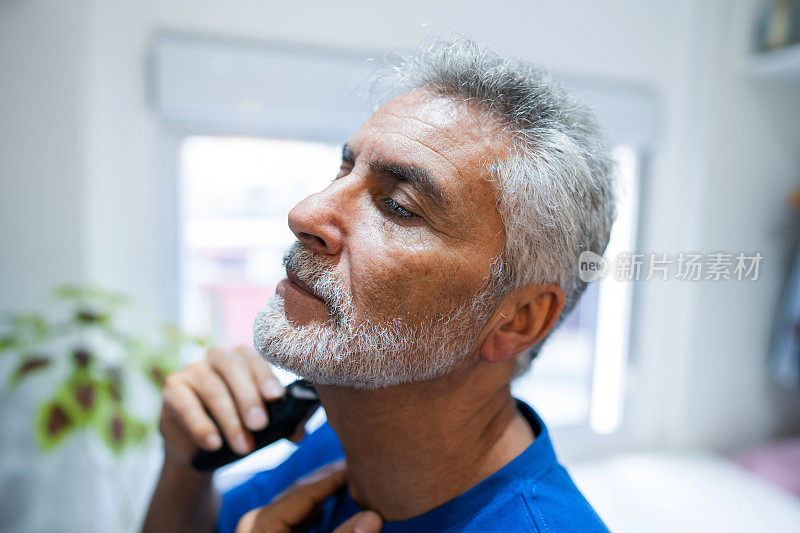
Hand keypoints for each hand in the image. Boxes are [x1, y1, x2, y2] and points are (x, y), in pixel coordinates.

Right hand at [159, 345, 288, 465]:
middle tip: (260, 425)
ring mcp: (192, 370)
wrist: (199, 447)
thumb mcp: (258, 424)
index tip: (276, 398)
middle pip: (233, 369)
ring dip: (230, 420)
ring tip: (244, 448)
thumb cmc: (237, 426)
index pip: (255, 359)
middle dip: (248, 398)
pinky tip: (214, 444)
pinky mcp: (172, 389)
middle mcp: (217, 357)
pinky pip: (187, 405)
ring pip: (213, 389)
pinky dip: (202, 426)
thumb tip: (299, 434)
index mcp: (242, 358)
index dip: (265, 377)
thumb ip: (280, 424)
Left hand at [235, 460, 382, 532]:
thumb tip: (374, 517)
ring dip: (318, 494)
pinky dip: (307, 512)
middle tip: (355, 467)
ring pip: (291, 503)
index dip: (333, 478)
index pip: (304, 492)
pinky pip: (286, 518)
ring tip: (345, 483)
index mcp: (262, 524)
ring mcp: (255, 531)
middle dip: (326, 480)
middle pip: (296, 493)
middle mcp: (254, 522)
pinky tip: (323, 509)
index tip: (357, 465)